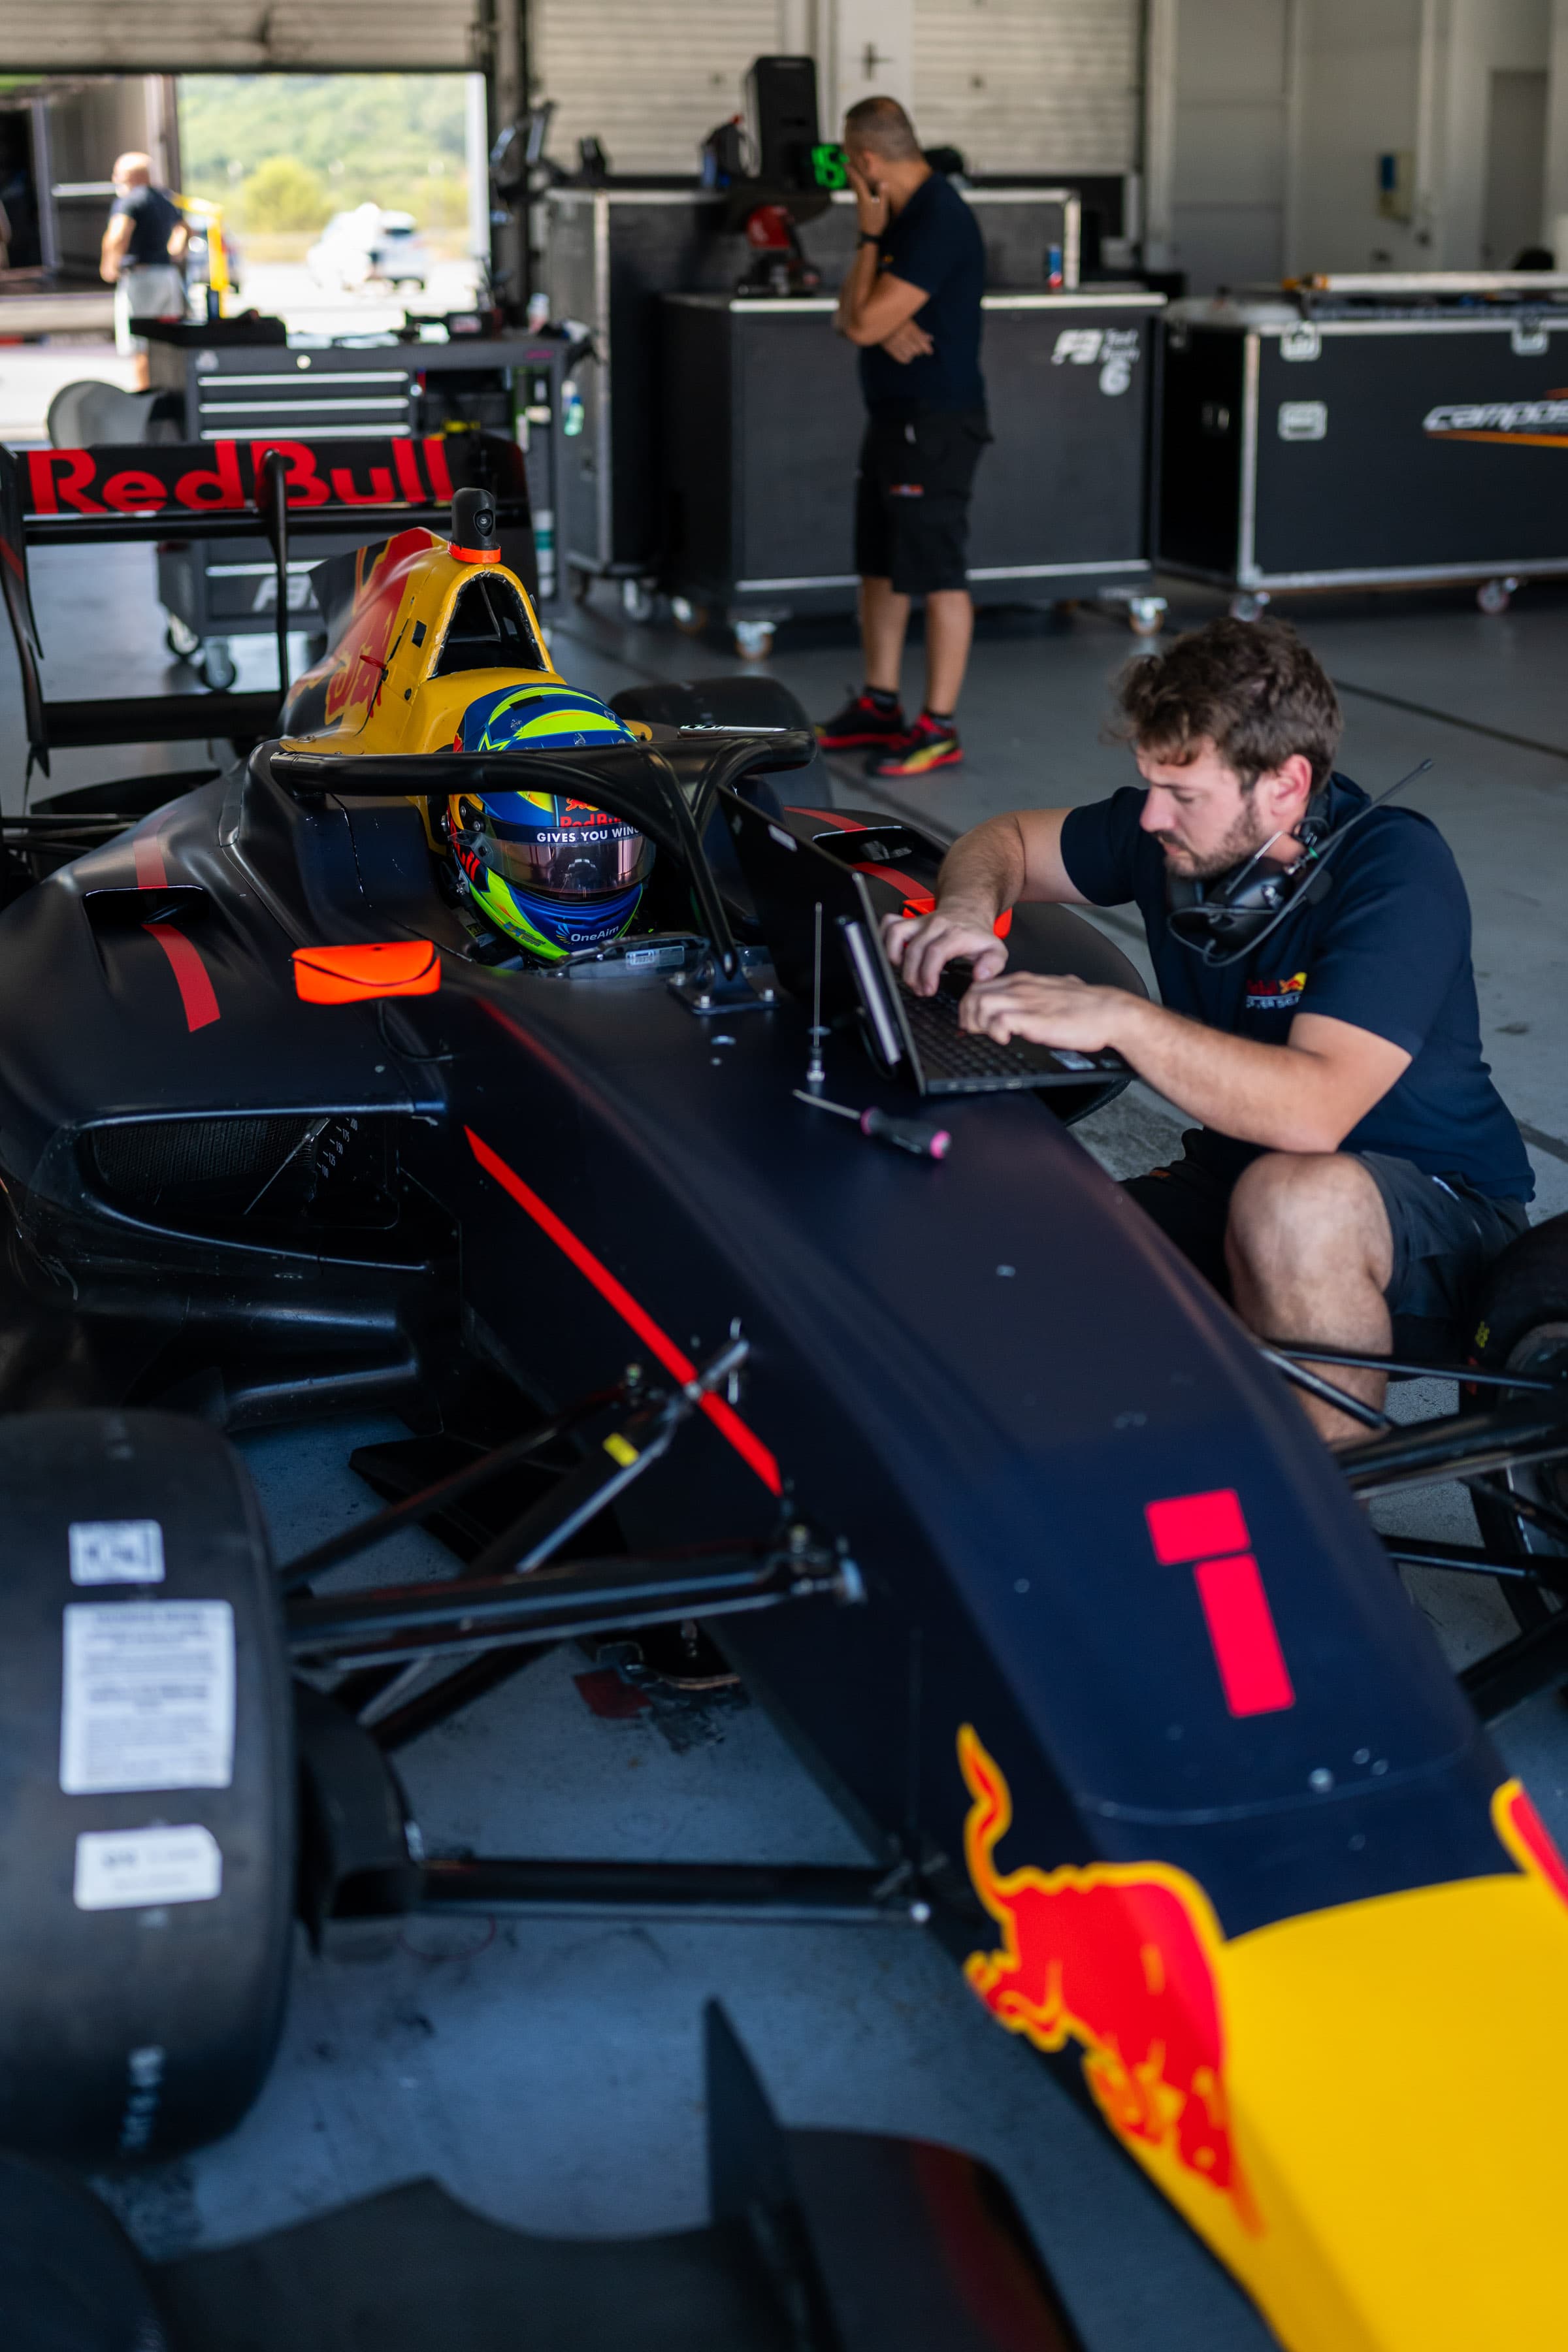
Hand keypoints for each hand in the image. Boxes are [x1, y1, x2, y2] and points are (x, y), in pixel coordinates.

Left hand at [846, 155, 887, 237]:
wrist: (869, 236)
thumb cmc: (876, 223)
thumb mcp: (882, 209)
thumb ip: (883, 195)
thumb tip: (883, 183)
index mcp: (864, 198)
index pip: (857, 182)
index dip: (851, 171)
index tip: (845, 163)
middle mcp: (859, 199)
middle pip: (853, 183)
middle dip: (849, 173)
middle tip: (844, 163)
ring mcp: (859, 204)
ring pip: (854, 188)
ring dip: (852, 178)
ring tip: (850, 170)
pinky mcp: (861, 207)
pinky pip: (858, 192)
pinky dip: (856, 185)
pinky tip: (858, 185)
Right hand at [880, 318, 933, 364]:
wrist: (877, 317)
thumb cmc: (895, 317)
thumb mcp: (908, 320)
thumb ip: (919, 330)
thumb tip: (930, 338)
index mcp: (909, 327)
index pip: (921, 341)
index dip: (927, 348)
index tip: (930, 352)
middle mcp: (903, 335)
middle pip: (916, 350)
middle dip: (919, 349)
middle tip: (918, 348)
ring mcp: (895, 342)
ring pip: (909, 355)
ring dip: (912, 354)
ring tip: (911, 351)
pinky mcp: (888, 347)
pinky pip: (900, 358)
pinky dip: (906, 359)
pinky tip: (907, 357)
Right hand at [881, 903, 1007, 996]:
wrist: (968, 909)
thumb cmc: (977, 934)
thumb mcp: (996, 950)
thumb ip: (992, 965)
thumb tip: (979, 975)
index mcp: (956, 933)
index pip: (935, 952)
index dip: (928, 973)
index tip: (928, 989)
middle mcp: (935, 925)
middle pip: (915, 949)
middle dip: (913, 975)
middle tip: (920, 989)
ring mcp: (920, 922)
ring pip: (897, 934)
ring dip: (895, 957)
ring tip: (905, 974)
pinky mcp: (909, 920)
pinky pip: (888, 924)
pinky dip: (884, 939)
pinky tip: (892, 955)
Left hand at [959, 970, 1127, 1052]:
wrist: (1111, 1012)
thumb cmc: (1088, 1007)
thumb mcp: (1055, 994)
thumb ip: (1036, 997)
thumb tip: (1027, 1010)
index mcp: (1025, 981)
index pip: (981, 986)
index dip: (970, 1006)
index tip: (974, 1022)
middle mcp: (1021, 987)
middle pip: (973, 993)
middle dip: (968, 1015)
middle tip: (976, 1032)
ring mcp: (1026, 1001)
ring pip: (980, 1003)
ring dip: (978, 1023)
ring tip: (990, 1035)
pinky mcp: (1034, 1018)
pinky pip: (999, 1021)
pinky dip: (995, 1032)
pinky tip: (1006, 1040)